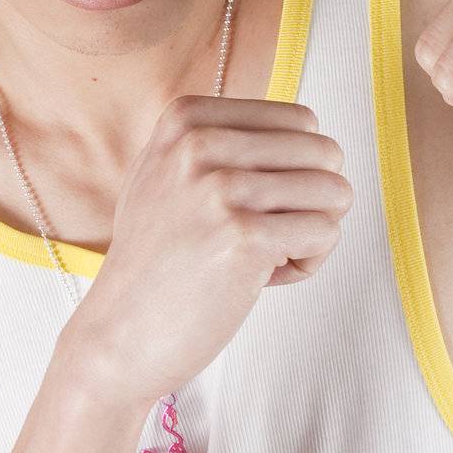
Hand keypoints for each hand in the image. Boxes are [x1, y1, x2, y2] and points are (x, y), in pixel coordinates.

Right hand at [71, 94, 352, 406]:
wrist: (117, 334)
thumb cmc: (154, 261)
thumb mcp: (167, 172)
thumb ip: (222, 140)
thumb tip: (308, 128)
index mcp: (187, 118)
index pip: (302, 121)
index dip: (296, 169)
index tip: (256, 204)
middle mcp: (201, 143)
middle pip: (324, 153)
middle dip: (312, 200)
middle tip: (268, 233)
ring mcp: (221, 189)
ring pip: (334, 192)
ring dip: (311, 233)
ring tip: (263, 256)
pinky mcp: (243, 237)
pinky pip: (325, 233)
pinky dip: (307, 262)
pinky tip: (263, 277)